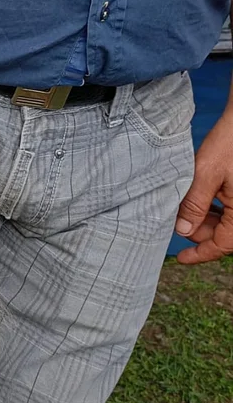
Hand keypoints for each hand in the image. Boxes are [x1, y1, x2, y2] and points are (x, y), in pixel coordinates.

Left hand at [175, 111, 232, 263]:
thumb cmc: (230, 143)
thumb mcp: (206, 174)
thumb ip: (194, 205)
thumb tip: (183, 230)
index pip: (221, 245)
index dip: (200, 254)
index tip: (181, 259)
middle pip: (223, 234)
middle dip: (198, 229)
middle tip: (175, 218)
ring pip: (226, 221)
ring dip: (205, 217)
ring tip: (185, 204)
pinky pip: (230, 209)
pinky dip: (214, 207)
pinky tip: (200, 197)